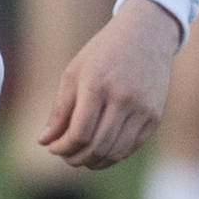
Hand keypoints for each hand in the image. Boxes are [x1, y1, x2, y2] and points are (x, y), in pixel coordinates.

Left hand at [39, 0, 179, 168]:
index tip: (52, 148)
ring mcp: (142, 110)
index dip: (63, 146)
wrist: (145, 36)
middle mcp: (122, 100)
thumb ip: (60, 109)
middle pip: (98, 146)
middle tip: (64, 157)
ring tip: (79, 158)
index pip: (79, 131)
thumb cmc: (102, 53)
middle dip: (76, 157)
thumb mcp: (74, 73)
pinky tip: (100, 152)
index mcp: (96, 85)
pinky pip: (132, 147)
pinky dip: (114, 156)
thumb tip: (43, 141)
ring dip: (95, 161)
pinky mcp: (155, 118)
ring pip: (116, 151)